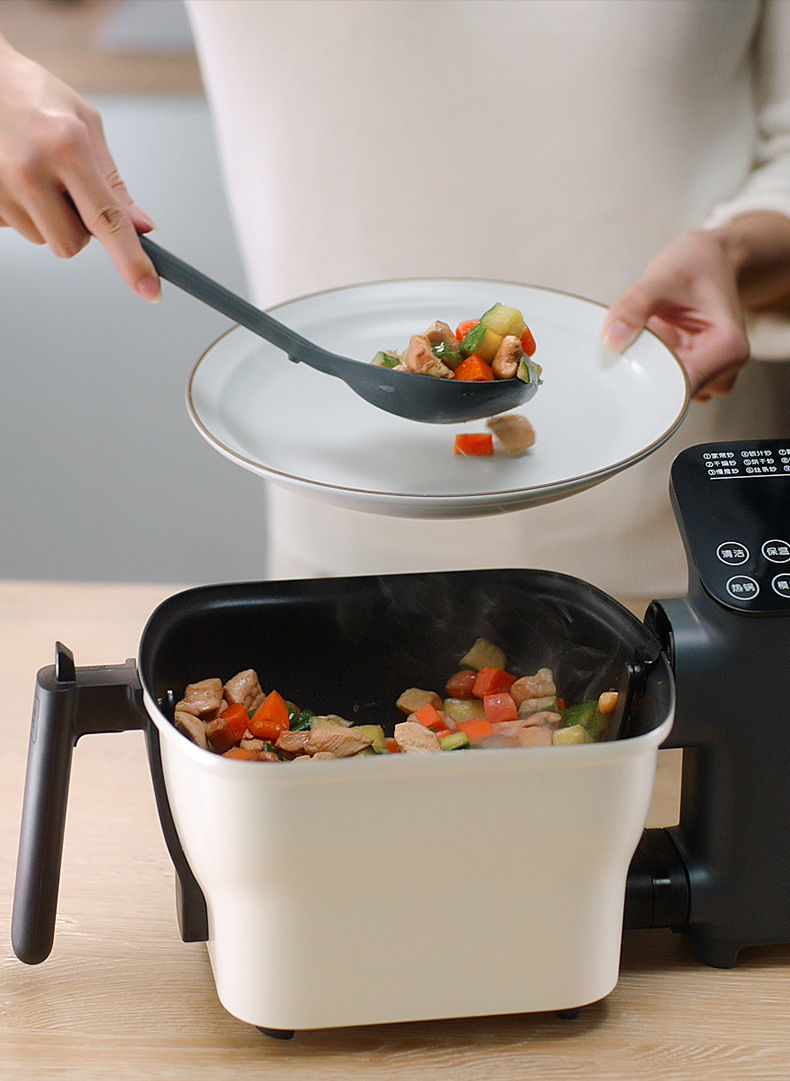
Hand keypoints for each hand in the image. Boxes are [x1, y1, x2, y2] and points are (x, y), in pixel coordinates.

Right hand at [0, 36, 159, 299]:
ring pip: (42, 239)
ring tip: (32, 172)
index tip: (149, 289)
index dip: (131, 260)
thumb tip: (141, 227)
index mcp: (66, 146)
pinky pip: (14, 228)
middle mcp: (29, 169)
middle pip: (71, 244)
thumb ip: (112, 181)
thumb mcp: (84, 124)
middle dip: (77, 228)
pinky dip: (20, 210)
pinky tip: (10, 174)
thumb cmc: (33, 94)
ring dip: (46, 218)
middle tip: (65, 188)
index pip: (108, 220)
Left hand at [602, 230, 749, 400]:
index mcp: (729, 349)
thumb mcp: (662, 278)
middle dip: (646, 374)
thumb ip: (634, 307)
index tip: (625, 368)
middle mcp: (724, 369)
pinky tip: (655, 343)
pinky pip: (665, 382)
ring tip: (652, 335)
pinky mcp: (694, 374)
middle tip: (635, 342)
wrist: (711, 262)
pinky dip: (652, 366)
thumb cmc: (696, 266)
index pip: (683, 387)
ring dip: (649, 368)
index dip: (649, 382)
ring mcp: (710, 375)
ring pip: (667, 392)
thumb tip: (612, 340)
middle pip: (674, 394)